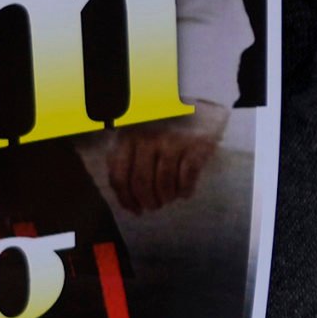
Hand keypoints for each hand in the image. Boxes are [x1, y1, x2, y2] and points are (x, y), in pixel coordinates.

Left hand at [105, 101, 230, 215]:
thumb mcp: (137, 136)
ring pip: (164, 183)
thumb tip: (127, 198)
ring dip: (166, 197)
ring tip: (169, 199)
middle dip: (148, 201)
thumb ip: (126, 159)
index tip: (135, 210)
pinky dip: (185, 190)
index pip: (120, 176)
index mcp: (128, 137)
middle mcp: (148, 138)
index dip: (126, 198)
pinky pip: (187, 177)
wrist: (196, 108)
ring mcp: (173, 141)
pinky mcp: (196, 145)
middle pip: (142, 183)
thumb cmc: (163, 126)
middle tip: (154, 206)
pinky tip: (185, 193)